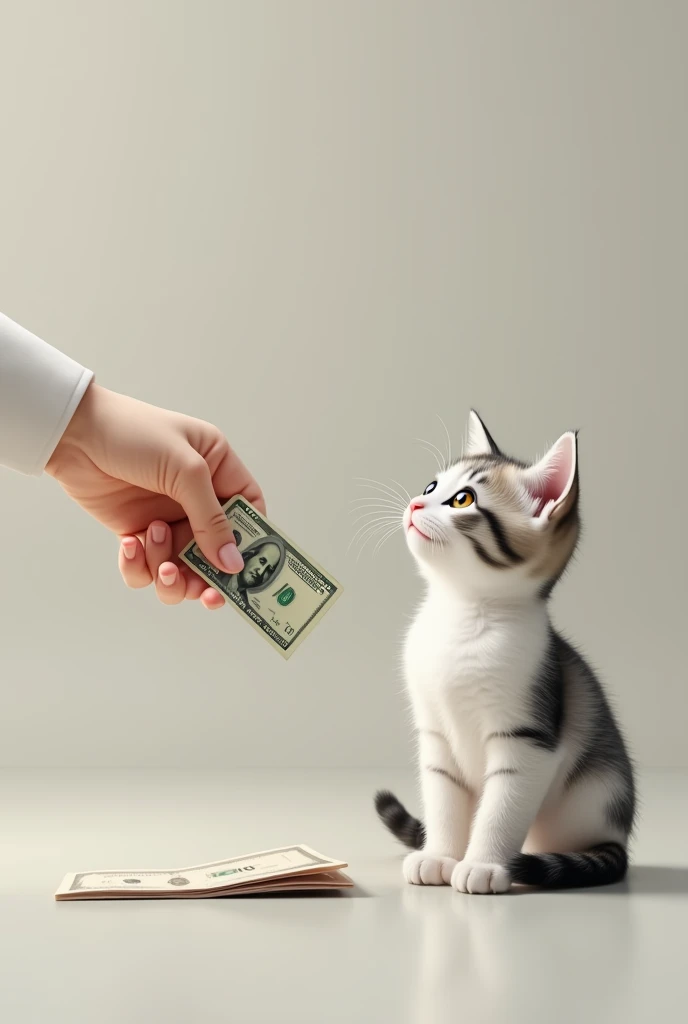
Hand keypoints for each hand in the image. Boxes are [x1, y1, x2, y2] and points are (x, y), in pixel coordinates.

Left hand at [46, 384, 264, 608]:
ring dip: (172, 573)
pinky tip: (129, 544)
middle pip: (218, 551)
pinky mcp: (138, 532)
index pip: (249, 511)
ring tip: (156, 552)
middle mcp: (196, 497)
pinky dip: (140, 567)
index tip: (248, 569)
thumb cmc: (132, 433)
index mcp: (217, 469)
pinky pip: (148, 568)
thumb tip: (234, 563)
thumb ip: (212, 519)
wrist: (72, 434)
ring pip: (184, 567)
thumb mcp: (184, 470)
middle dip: (211, 575)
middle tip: (206, 594)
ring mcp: (167, 517)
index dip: (252, 541)